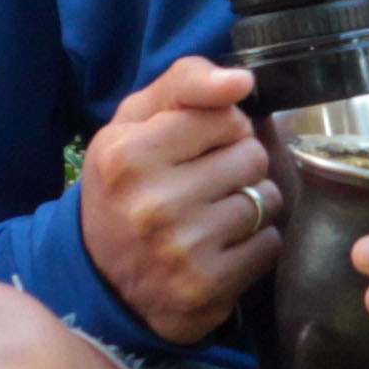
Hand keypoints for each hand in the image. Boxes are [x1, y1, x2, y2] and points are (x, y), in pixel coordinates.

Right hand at [78, 52, 278, 343]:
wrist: (99, 279)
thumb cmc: (126, 185)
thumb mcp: (133, 123)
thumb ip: (184, 83)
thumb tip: (241, 81)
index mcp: (129, 155)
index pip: (227, 117)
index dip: (221, 128)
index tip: (198, 146)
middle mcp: (154, 203)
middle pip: (252, 155)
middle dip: (237, 164)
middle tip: (205, 182)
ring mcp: (182, 249)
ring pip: (267, 199)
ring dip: (250, 202)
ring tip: (214, 213)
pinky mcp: (208, 287)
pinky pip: (269, 244)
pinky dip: (254, 242)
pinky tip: (222, 246)